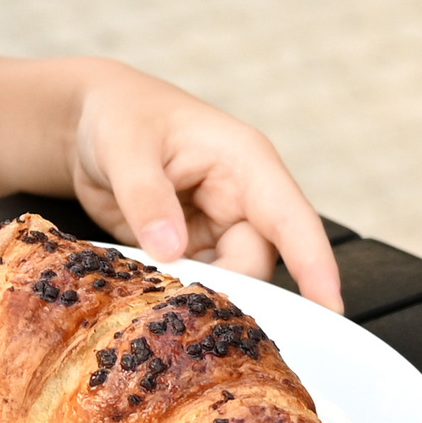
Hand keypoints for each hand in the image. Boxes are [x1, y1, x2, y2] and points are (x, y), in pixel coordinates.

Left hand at [67, 62, 341, 309]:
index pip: (292, 219)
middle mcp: (243, 199)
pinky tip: (153, 295)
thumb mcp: (125, 146)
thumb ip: (146, 196)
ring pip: (230, 279)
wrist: (90, 119)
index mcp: (245, 163)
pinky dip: (180, 293)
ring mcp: (219, 227)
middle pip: (257, 262)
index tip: (331, 307)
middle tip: (185, 308)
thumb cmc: (120, 114)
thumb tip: (171, 251)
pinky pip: (199, 282)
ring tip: (162, 300)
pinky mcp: (193, 248)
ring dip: (201, 295)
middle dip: (230, 290)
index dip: (314, 264)